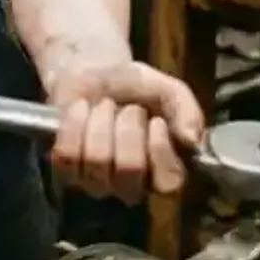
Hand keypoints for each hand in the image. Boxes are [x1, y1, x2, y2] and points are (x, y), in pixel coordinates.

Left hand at [47, 60, 206, 204]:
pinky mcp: (68, 173)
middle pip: (129, 168)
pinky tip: (81, 111)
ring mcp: (98, 183)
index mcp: (164, 171)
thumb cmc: (136, 88)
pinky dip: (73, 123)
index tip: (155, 121)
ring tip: (103, 106)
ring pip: (97, 160)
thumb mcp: (167, 90)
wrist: (94, 74)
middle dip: (127, 125)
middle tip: (127, 108)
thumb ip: (186, 109)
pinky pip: (68, 155)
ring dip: (100, 120)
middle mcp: (132, 185)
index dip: (159, 149)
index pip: (168, 182)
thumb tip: (192, 140)